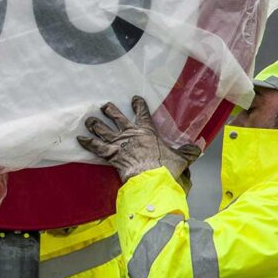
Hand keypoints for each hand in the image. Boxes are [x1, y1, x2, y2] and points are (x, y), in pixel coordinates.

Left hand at [76, 96, 201, 183]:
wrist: (152, 178)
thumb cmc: (167, 168)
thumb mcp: (182, 158)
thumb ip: (188, 151)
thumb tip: (198, 147)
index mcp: (148, 132)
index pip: (143, 113)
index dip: (138, 105)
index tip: (135, 98)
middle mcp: (131, 134)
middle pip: (118, 118)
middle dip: (110, 111)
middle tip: (104, 105)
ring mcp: (119, 144)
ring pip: (104, 130)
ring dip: (95, 124)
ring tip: (88, 120)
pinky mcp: (111, 156)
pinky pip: (96, 147)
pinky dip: (88, 143)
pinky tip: (79, 138)